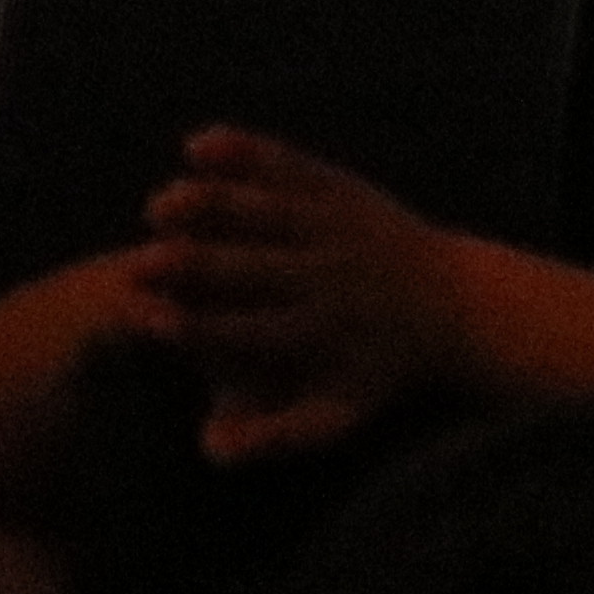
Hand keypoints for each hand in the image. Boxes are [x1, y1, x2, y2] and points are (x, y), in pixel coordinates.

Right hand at [134, 128, 479, 465]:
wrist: (455, 305)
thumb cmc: (382, 368)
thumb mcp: (337, 413)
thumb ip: (272, 435)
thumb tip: (209, 449)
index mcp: (318, 332)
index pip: (245, 330)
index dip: (194, 325)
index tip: (147, 320)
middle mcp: (327, 276)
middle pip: (252, 270)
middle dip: (195, 267)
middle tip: (138, 263)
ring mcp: (335, 226)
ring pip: (266, 211)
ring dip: (211, 207)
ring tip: (159, 207)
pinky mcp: (339, 188)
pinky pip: (287, 164)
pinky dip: (245, 153)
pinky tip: (199, 144)